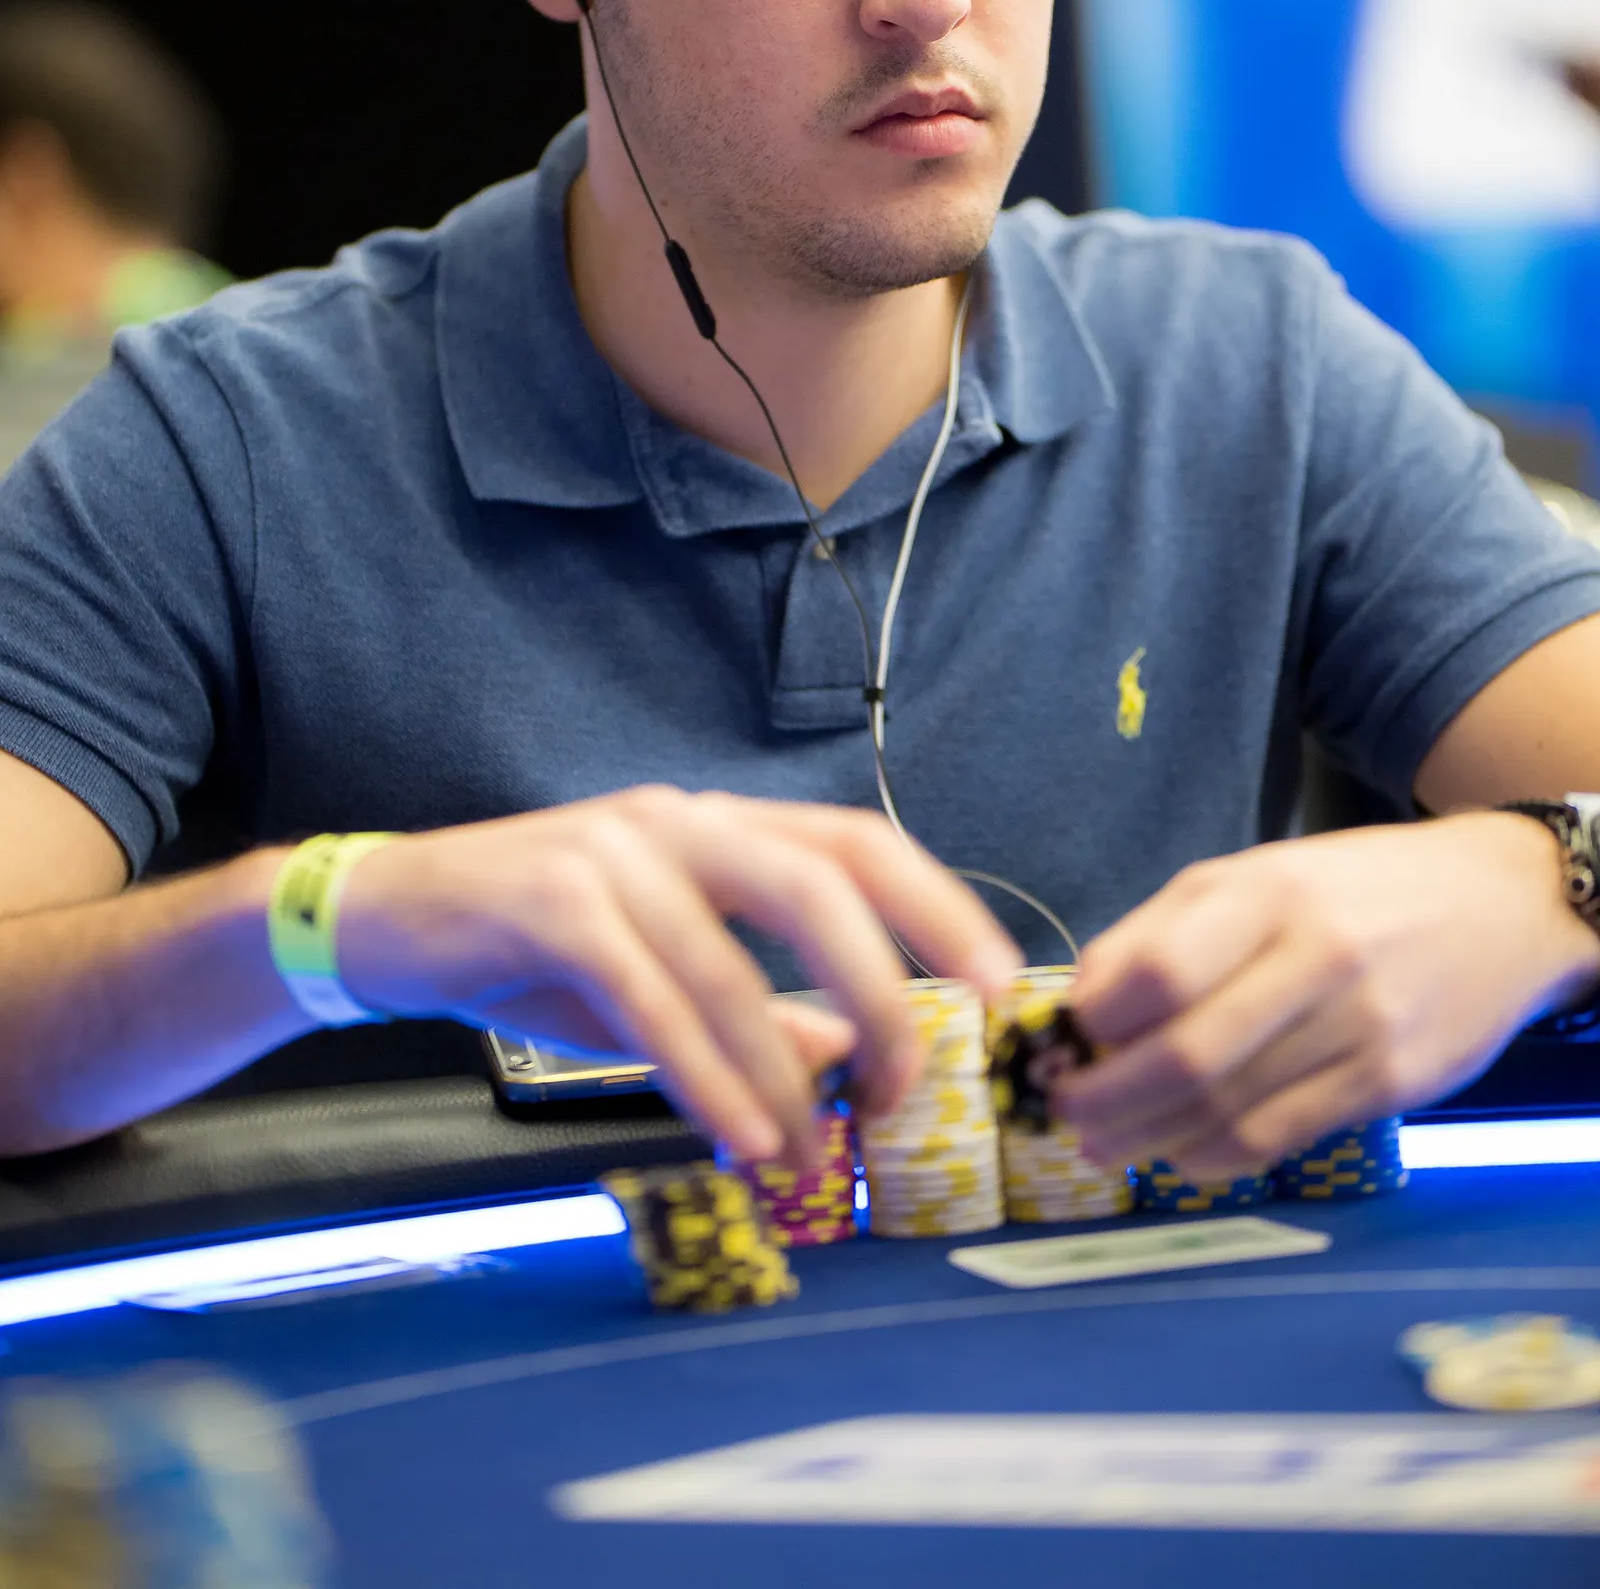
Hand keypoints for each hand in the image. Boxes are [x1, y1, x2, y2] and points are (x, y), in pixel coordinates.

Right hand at [337, 787, 1018, 1165]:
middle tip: (912, 1083)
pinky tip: (737, 1133)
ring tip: (806, 1154)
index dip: (936, 904)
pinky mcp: (549, 899)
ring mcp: (612, 849)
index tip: (997, 982)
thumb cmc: (531, 949)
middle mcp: (678, 818)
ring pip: (728, 956)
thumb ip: (753, 1003)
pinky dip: (702, 1070)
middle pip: (816, 877)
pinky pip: (648, 993)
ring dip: (779, 1069)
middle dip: (883, 982)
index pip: (854, 843)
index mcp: (717, 825)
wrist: (383, 921)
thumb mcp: (655, 974)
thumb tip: (849, 1053)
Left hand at [1059, 813, 1599, 1179]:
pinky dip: (1215, 1157)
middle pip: (1187, 1054)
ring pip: (1230, 1107)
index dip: (1097, 1020)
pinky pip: (1281, 1136)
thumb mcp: (1251, 876)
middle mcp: (1316, 958)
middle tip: (1066, 1116)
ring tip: (1105, 1147)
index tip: (1066, 1040)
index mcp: (1270, 894)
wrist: (1499, 906)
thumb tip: (1081, 1004)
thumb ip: (1160, 932)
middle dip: (1108, 1098)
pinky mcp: (1390, 1083)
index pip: (1161, 971)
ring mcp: (1360, 1026)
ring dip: (1150, 1139)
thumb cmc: (1351, 890)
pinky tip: (1179, 1156)